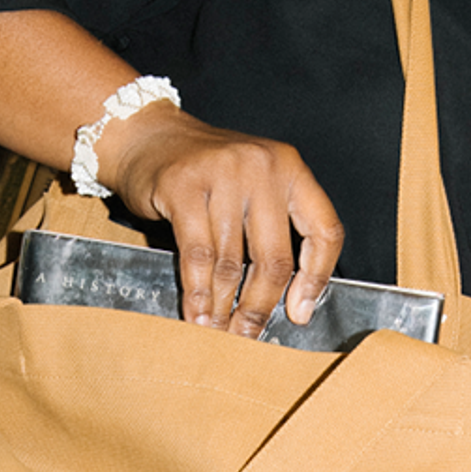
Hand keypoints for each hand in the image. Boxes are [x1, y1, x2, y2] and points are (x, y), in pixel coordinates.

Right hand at [99, 107, 344, 334]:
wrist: (147, 137)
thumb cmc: (203, 171)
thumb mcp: (252, 185)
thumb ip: (272, 226)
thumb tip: (288, 297)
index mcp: (291, 168)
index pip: (323, 231)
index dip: (316, 278)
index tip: (300, 312)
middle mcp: (263, 166)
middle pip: (274, 256)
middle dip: (260, 306)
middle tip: (247, 334)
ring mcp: (223, 173)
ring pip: (232, 261)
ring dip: (224, 306)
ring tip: (218, 331)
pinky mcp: (183, 186)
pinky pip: (197, 254)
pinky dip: (197, 291)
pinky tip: (197, 313)